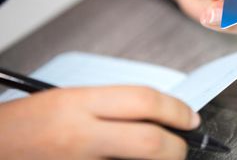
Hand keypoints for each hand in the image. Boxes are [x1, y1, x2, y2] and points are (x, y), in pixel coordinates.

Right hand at [0, 86, 199, 159]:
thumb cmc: (26, 125)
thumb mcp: (68, 101)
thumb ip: (111, 107)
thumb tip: (156, 116)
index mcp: (80, 104)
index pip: (144, 101)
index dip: (176, 109)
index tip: (190, 117)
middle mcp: (81, 136)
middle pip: (149, 143)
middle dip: (177, 147)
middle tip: (182, 144)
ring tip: (162, 156)